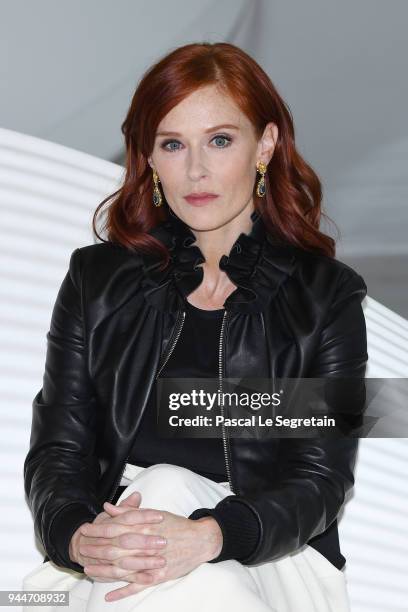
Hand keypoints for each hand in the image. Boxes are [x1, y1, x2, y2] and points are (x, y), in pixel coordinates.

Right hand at [69, 492, 165, 583]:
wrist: (80, 547)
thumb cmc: (102, 529)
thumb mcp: (111, 516)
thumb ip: (126, 507)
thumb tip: (137, 495)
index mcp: (113, 524)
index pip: (129, 518)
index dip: (145, 516)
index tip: (161, 516)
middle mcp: (110, 541)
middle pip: (128, 540)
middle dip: (145, 542)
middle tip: (163, 541)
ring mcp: (109, 558)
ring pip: (126, 561)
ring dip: (144, 562)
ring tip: (162, 561)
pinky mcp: (111, 572)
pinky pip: (123, 577)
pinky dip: (136, 579)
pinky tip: (151, 578)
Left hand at [81, 497, 222, 601]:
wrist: (199, 540)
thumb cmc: (176, 525)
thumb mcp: (154, 513)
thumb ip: (129, 512)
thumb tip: (108, 507)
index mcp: (144, 527)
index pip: (115, 528)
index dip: (98, 529)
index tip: (84, 529)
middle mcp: (145, 545)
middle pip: (115, 548)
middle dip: (95, 549)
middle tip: (80, 549)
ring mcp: (151, 563)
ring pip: (122, 568)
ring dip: (103, 570)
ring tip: (88, 570)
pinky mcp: (157, 577)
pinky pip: (136, 586)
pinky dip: (122, 591)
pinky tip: (109, 595)